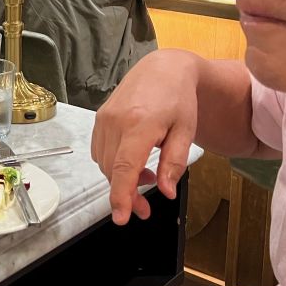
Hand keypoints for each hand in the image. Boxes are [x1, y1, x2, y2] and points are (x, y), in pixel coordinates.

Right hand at [90, 52, 197, 224]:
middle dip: (126, 194)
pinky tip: (132, 162)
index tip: (121, 217)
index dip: (121, 195)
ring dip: (121, 179)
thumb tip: (165, 191)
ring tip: (146, 178)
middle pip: (112, 170)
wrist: (162, 69)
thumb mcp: (185, 131)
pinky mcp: (100, 118)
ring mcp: (104, 119)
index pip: (124, 167)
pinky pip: (99, 151)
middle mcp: (116, 121)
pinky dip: (112, 164)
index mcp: (140, 124)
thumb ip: (174, 163)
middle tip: (145, 208)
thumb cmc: (177, 98)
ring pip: (104, 163)